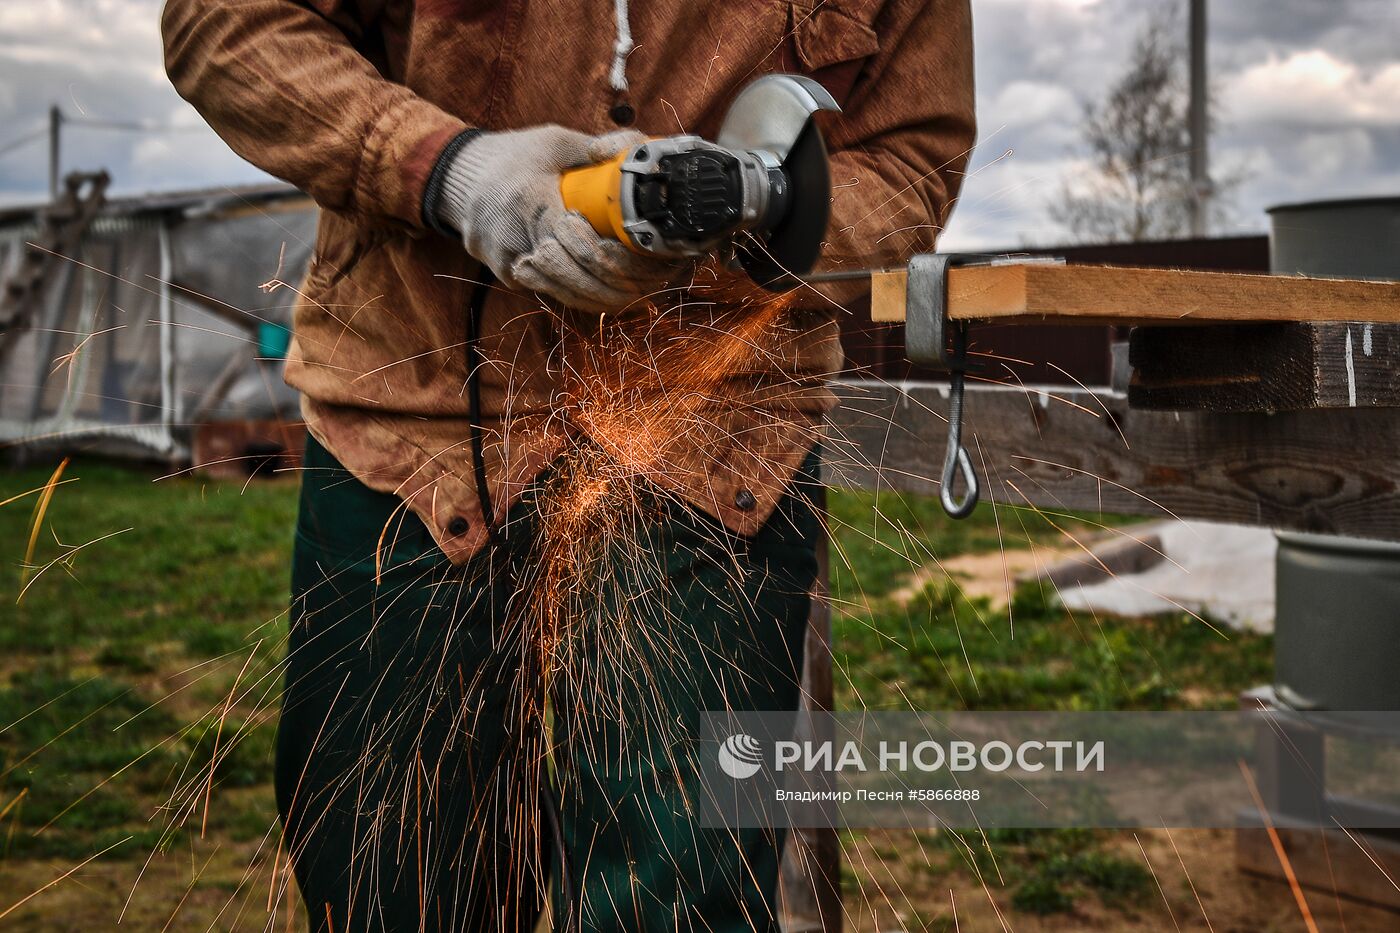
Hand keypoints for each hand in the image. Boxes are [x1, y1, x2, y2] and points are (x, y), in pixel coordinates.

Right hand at [433, 126, 688, 311]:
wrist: (461, 176)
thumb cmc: (515, 156)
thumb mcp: (554, 141)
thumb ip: (594, 147)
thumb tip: (633, 153)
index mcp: (530, 201)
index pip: (575, 244)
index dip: (609, 259)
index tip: (638, 259)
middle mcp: (514, 236)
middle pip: (570, 277)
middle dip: (612, 286)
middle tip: (648, 284)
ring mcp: (506, 259)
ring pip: (559, 292)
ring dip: (599, 297)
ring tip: (635, 292)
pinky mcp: (505, 273)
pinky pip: (547, 291)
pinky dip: (577, 294)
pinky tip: (606, 292)